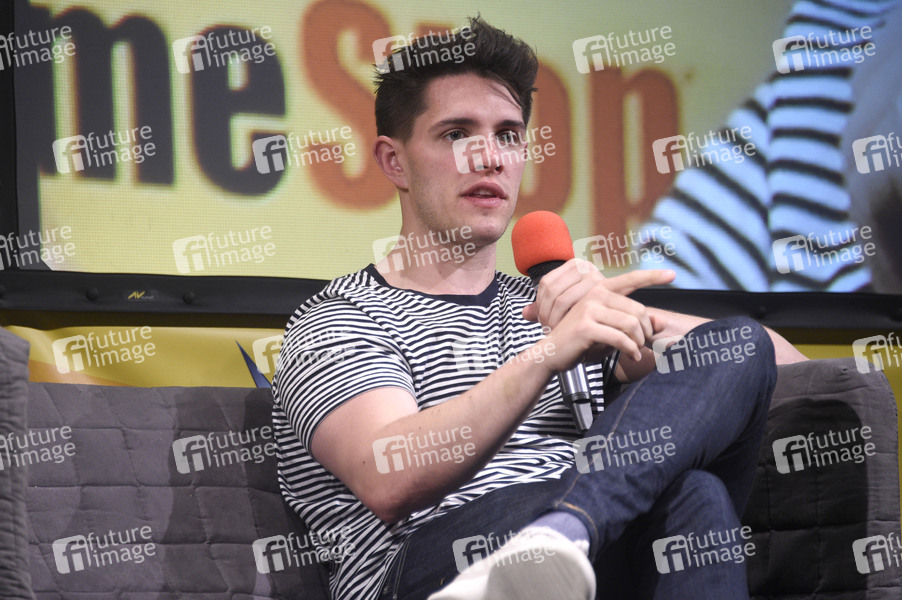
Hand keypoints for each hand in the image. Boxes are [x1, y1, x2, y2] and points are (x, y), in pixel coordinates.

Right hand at [522, 259, 673, 367]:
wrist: (552, 354)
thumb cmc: (582, 341)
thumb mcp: (610, 330)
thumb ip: (635, 324)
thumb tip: (662, 322)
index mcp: (601, 290)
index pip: (631, 279)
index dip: (653, 276)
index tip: (672, 274)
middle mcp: (595, 294)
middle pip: (638, 310)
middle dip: (646, 331)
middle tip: (642, 344)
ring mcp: (589, 309)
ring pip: (631, 324)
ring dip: (638, 342)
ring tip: (635, 351)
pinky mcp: (586, 326)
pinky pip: (620, 338)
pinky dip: (630, 350)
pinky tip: (631, 356)